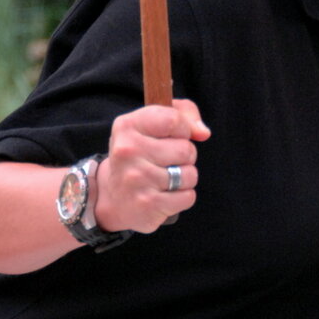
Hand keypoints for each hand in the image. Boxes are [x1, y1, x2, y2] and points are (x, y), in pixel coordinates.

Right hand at [95, 99, 210, 233]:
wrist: (114, 199)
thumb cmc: (141, 156)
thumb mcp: (152, 125)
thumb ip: (183, 114)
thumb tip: (203, 132)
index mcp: (127, 126)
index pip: (173, 119)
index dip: (183, 128)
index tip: (173, 136)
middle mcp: (128, 151)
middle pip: (186, 149)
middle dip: (185, 157)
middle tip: (165, 162)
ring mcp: (137, 178)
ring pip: (190, 174)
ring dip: (184, 178)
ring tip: (165, 179)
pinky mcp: (148, 204)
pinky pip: (188, 197)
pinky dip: (182, 198)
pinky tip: (164, 195)